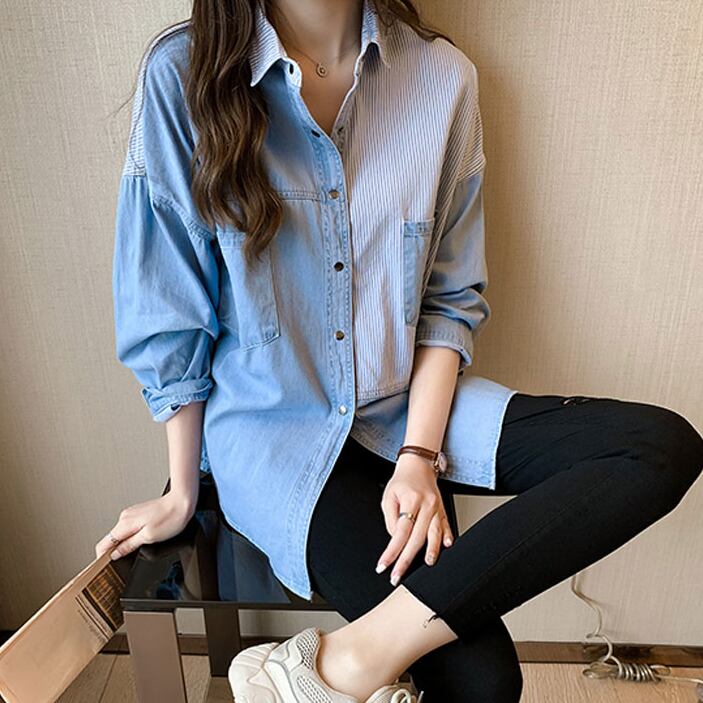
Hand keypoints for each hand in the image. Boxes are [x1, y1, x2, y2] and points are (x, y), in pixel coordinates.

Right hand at [94, 491, 195, 560]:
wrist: (183, 501)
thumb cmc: (171, 517)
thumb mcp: (149, 537)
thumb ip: (129, 545)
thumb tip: (115, 554)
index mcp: (125, 523)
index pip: (103, 544)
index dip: (102, 557)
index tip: (104, 567)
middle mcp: (126, 517)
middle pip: (112, 539)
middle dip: (115, 551)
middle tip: (124, 562)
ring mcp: (132, 514)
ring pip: (121, 534)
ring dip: (125, 544)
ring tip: (136, 550)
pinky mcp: (140, 513)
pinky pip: (130, 529)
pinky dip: (132, 536)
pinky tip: (143, 539)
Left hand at [376, 455, 453, 585]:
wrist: (418, 466)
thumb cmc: (402, 481)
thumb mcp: (388, 497)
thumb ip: (391, 519)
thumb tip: (396, 540)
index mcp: (411, 500)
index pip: (400, 532)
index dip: (391, 551)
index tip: (383, 566)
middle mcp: (426, 505)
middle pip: (417, 537)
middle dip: (406, 559)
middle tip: (397, 575)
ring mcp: (437, 507)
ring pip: (435, 533)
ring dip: (431, 551)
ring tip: (427, 564)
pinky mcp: (442, 509)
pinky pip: (446, 525)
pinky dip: (447, 536)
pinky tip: (447, 546)